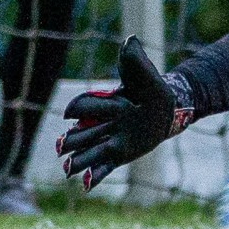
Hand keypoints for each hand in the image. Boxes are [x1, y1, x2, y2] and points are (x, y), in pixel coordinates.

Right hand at [55, 37, 193, 190]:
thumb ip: (134, 60)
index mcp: (103, 103)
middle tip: (62, 146)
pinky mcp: (118, 155)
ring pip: (87, 152)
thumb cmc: (151, 88)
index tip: (70, 113)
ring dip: (78, 160)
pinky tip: (85, 186)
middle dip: (71, 140)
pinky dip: (93, 176)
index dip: (78, 109)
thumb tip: (130, 41)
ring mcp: (108, 141)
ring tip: (68, 168)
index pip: (84, 106)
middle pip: (79, 133)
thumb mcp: (145, 74)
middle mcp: (100, 123)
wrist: (165, 107)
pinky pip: (103, 168)